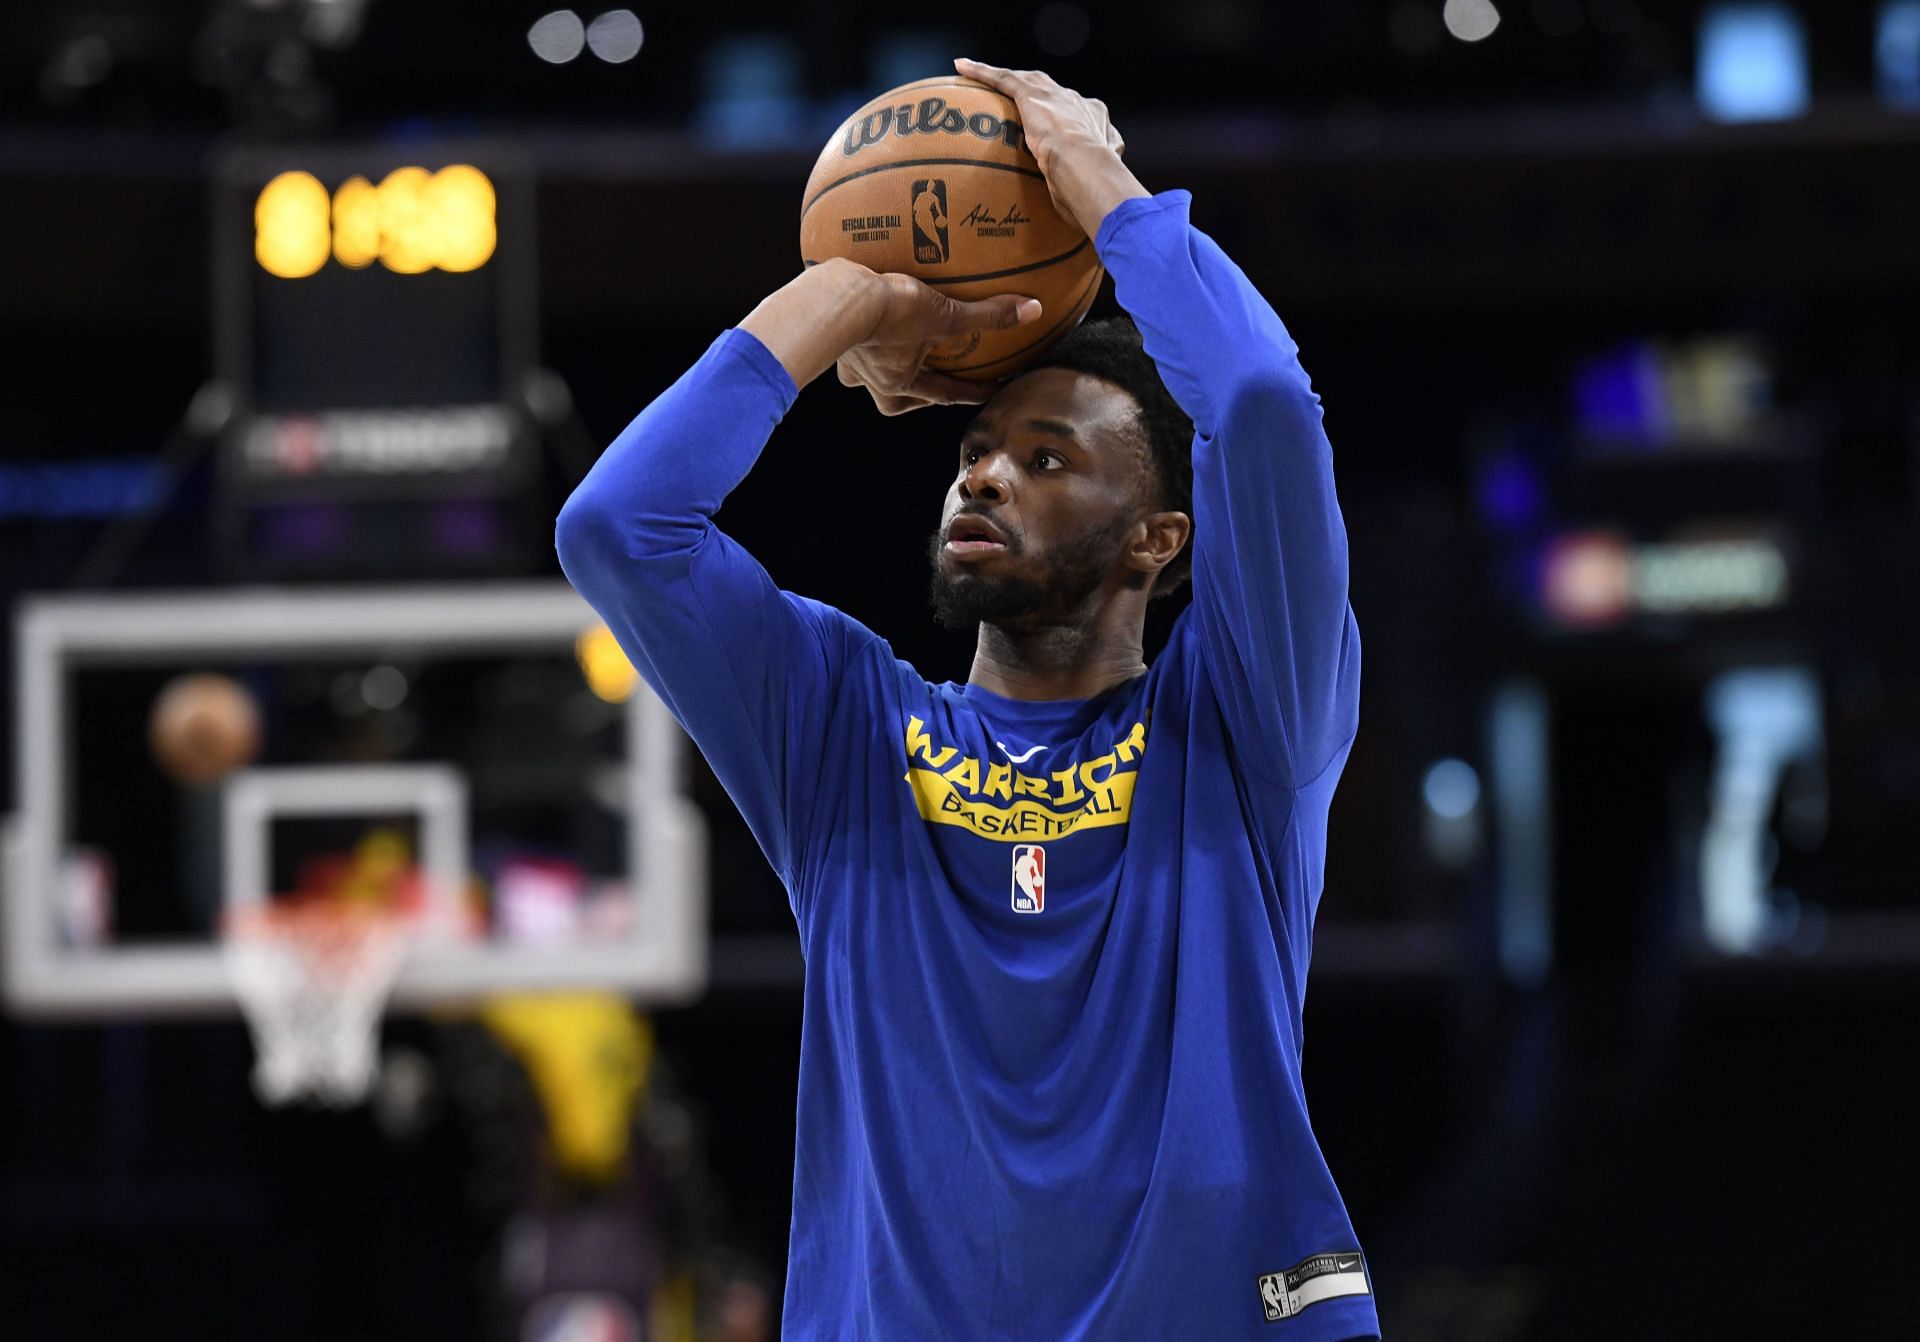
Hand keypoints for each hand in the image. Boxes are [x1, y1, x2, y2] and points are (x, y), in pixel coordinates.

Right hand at [837, 269, 1040, 416]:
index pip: (946, 394)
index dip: (972, 391)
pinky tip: (873, 323)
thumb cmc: (890, 314)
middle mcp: (872, 383)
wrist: (838, 297)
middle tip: (937, 378)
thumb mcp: (945, 315)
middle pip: (901, 398)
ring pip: (873, 375)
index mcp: (900, 387)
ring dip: (888, 367)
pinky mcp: (836, 338)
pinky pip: (856, 344)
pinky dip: (866, 338)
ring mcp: (850, 363)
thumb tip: (1031, 311)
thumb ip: (988, 316)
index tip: (993, 388)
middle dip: (920, 391)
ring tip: (900, 351)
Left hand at [953, 59, 1144, 236]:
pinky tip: (962, 67)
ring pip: (1023, 79)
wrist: (1089, 170)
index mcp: (1096, 122)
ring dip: (1000, 76)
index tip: (1052, 128)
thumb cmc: (1094, 191)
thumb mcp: (1091, 190)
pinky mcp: (1033, 96)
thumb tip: (1075, 217)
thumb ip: (1080, 194)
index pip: (1075, 114)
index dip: (1062, 118)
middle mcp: (1077, 103)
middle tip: (1015, 97)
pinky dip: (981, 73)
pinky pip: (1003, 79)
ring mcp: (1055, 97)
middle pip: (1049, 91)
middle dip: (1032, 91)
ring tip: (977, 73)